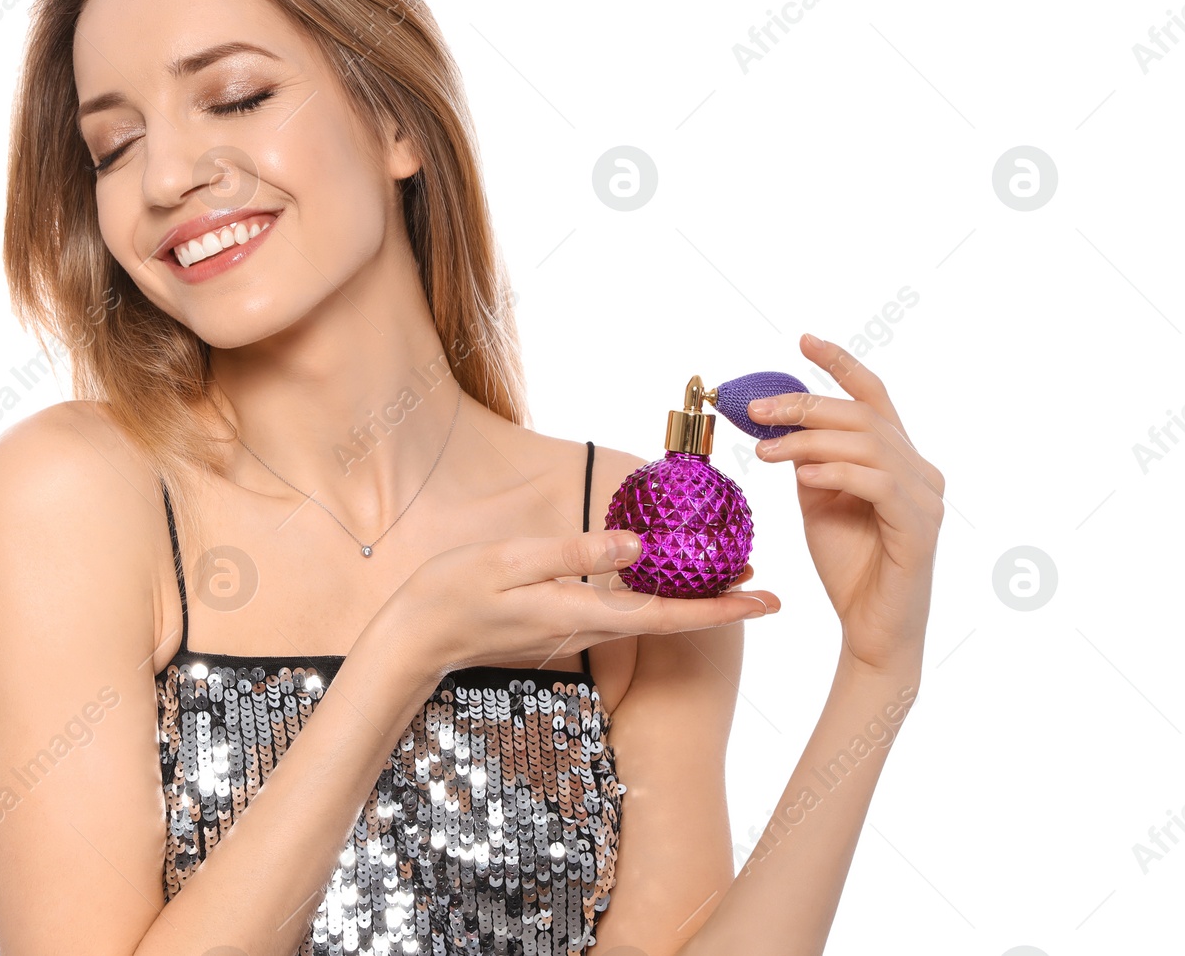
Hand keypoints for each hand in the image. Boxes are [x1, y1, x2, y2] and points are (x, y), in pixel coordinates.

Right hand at [375, 530, 780, 681]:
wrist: (416, 640)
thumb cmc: (454, 594)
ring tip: (725, 571)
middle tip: (763, 580)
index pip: (669, 614)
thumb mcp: (511, 559)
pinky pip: (621, 613)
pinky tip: (659, 574)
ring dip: (688, 598)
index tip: (769, 600)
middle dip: (718, 602)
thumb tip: (638, 544)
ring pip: (648, 616)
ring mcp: (575, 632)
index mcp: (582, 613)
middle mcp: (588, 629)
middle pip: (668, 619)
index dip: (723, 609)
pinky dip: (653, 595)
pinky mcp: (561, 626)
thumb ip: (574, 551)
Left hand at [749, 333, 942, 679]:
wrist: (872, 630)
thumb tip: (782, 425)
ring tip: (767, 452)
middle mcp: (921, 470)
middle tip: (755, 410)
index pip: (872, 397)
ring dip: (810, 441)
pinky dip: (839, 472)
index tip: (802, 340)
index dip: (840, 364)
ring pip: (868, 445)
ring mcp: (925, 498)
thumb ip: (811, 460)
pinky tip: (805, 475)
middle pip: (862, 416)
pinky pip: (879, 484)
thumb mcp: (819, 501)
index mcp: (898, 458)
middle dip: (804, 406)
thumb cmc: (849, 565)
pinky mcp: (918, 528)